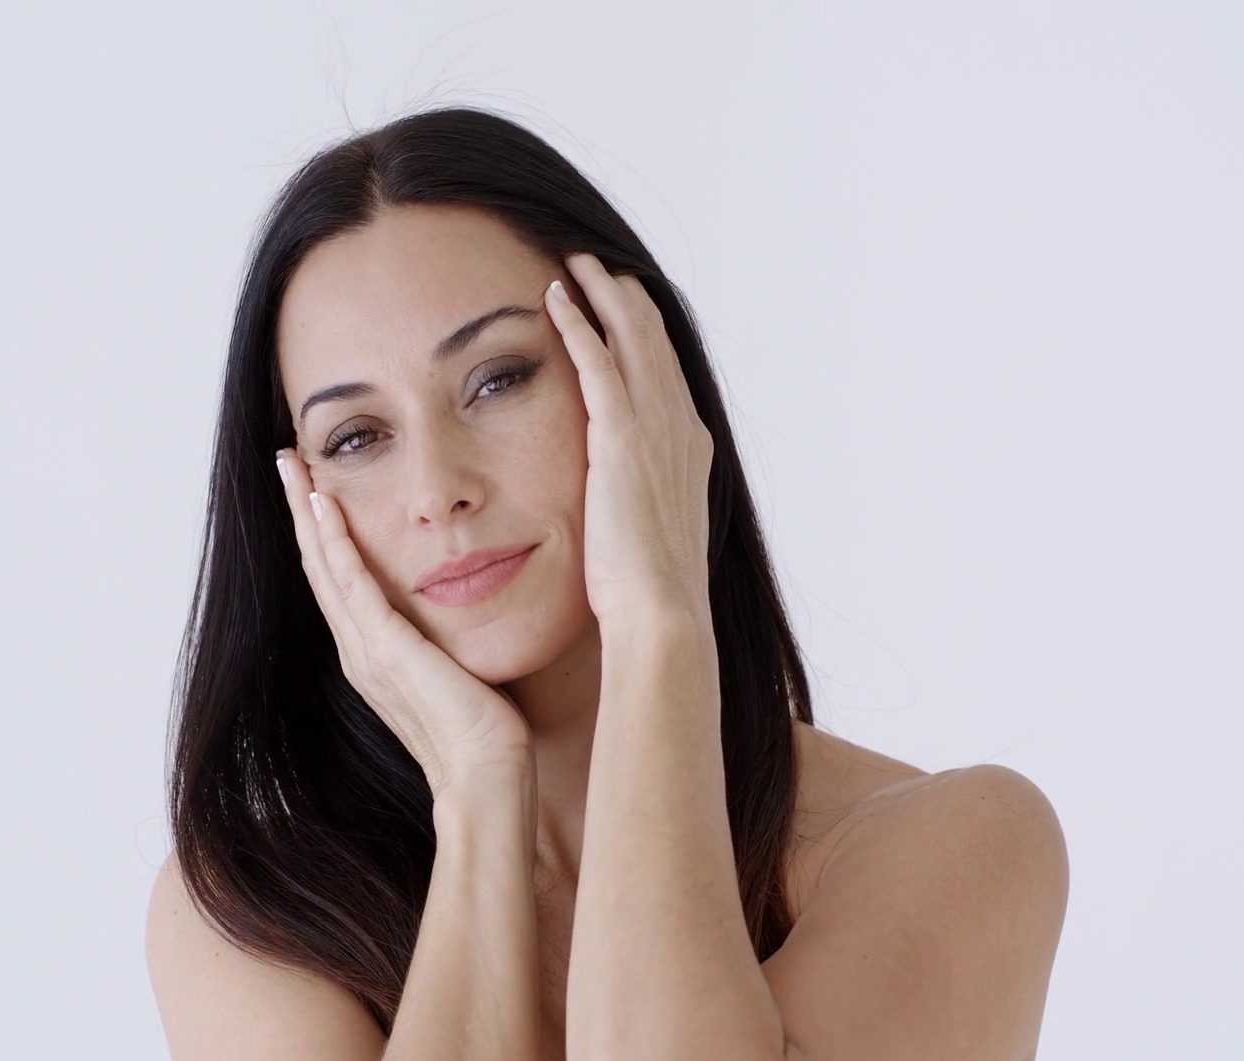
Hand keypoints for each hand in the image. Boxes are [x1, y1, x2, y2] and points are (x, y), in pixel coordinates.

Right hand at [275, 449, 532, 794]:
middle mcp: (358, 648)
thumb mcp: (457, 666)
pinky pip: (352, 583)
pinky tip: (323, 504)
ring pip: (324, 565)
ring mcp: (366, 649)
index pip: (337, 578)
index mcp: (372, 652)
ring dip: (305, 511)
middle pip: (317, 564)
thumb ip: (444, 636)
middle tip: (286, 460)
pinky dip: (334, 541)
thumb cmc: (485, 730)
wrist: (485, 774)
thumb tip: (460, 605)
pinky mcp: (385, 649)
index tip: (313, 486)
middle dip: (300, 509)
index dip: (320, 531)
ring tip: (292, 465)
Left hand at [543, 255, 714, 630]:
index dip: (643, 332)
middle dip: (625, 296)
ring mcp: (657, 428)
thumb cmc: (648, 595)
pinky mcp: (622, 437)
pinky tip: (553, 296)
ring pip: (632, 335)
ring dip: (603, 292)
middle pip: (655, 339)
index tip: (619, 305)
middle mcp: (681, 427)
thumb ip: (637, 500)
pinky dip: (578, 323)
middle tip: (595, 264)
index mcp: (690, 449)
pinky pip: (598, 361)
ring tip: (576, 261)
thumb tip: (618, 501)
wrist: (661, 615)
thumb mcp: (649, 535)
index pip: (665, 371)